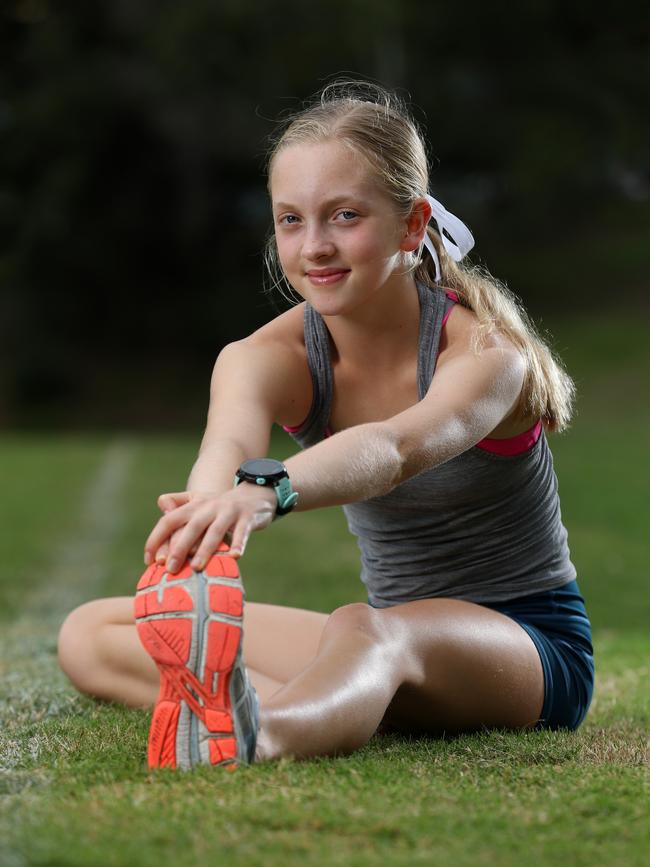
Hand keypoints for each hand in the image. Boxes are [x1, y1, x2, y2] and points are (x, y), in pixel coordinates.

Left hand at [143, 486, 276, 572]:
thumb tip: (160, 511)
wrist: (254, 495)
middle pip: (191, 527)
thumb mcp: (197, 500)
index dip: (157, 539)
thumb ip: (176, 503)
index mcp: (193, 506)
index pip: (169, 520)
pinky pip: (242, 532)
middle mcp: (209, 507)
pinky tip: (234, 556)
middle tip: (170, 569)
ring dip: (205, 549)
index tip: (149, 560)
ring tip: (196, 567)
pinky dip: (238, 544)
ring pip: (215, 531)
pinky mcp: (247, 518)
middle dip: (179, 548)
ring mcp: (229, 512)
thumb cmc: (220, 506)